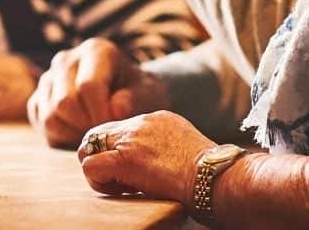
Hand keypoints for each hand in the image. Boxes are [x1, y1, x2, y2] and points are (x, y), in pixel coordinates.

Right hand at [27, 37, 168, 147]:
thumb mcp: (146, 92)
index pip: (88, 86)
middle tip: (104, 134)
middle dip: (86, 126)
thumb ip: (133, 99)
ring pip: (49, 115)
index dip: (102, 113)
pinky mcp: (39, 96)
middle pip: (65, 102)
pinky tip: (80, 133)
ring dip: (73, 133)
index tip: (115, 126)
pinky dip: (60, 136)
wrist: (126, 92)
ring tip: (93, 133)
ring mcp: (49, 77)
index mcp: (95, 50)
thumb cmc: (138, 92)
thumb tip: (116, 110)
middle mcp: (66, 59)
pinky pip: (41, 122)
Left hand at [75, 110, 216, 202]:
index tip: (134, 172)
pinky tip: (123, 190)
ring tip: (124, 187)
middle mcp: (141, 122)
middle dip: (103, 159)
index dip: (118, 151)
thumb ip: (164, 146)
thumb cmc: (211, 174)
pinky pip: (91, 167)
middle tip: (122, 181)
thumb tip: (153, 163)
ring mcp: (132, 138)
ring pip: (89, 148)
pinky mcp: (126, 159)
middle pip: (98, 134)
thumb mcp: (186, 148)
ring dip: (100, 171)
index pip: (119, 129)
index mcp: (157, 119)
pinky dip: (99, 182)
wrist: (220, 178)